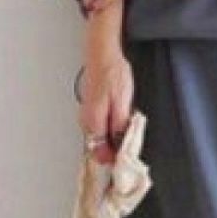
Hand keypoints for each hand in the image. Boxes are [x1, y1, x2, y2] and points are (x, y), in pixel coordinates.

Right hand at [79, 51, 133, 165]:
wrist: (102, 55)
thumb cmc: (113, 75)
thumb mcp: (122, 103)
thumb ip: (120, 126)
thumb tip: (119, 144)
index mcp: (93, 122)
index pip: (99, 153)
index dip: (112, 160)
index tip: (125, 162)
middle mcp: (86, 122)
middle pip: (98, 147)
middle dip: (113, 151)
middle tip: (130, 149)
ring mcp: (86, 115)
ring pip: (99, 137)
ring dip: (113, 140)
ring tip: (127, 134)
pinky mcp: (90, 109)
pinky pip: (99, 127)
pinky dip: (110, 130)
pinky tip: (121, 123)